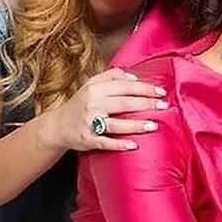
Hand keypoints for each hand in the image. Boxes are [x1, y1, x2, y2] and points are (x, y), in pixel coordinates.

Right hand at [44, 67, 166, 152]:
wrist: (57, 126)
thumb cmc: (80, 103)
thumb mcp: (91, 84)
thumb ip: (112, 76)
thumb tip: (135, 78)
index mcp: (96, 89)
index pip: (125, 86)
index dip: (145, 88)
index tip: (161, 91)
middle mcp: (93, 104)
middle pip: (124, 103)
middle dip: (146, 104)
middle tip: (164, 106)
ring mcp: (90, 123)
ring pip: (117, 124)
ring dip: (136, 125)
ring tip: (154, 126)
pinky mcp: (87, 139)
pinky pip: (105, 142)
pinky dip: (119, 144)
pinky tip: (134, 145)